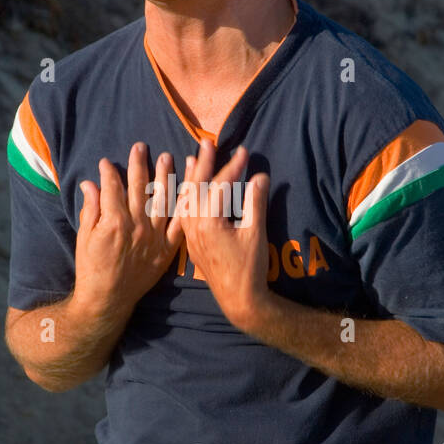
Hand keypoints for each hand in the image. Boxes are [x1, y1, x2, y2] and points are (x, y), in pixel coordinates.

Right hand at [74, 143, 183, 313]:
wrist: (108, 299)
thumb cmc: (92, 269)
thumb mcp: (84, 237)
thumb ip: (91, 209)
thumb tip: (90, 183)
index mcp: (113, 222)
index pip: (112, 188)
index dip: (109, 172)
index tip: (106, 162)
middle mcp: (136, 226)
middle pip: (138, 188)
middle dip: (138, 165)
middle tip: (140, 147)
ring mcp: (154, 237)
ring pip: (162, 200)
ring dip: (165, 177)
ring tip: (167, 158)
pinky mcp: (167, 249)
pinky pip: (180, 223)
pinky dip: (185, 205)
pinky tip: (189, 189)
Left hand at [174, 138, 270, 331]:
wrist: (238, 300)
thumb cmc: (249, 268)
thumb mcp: (255, 233)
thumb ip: (255, 203)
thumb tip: (260, 176)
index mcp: (208, 221)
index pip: (219, 186)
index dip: (232, 167)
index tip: (243, 151)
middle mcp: (194, 226)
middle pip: (196, 188)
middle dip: (203, 164)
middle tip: (208, 143)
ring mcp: (190, 234)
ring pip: (186, 200)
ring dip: (190, 179)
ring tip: (190, 159)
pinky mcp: (191, 242)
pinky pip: (183, 213)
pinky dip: (185, 198)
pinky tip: (187, 192)